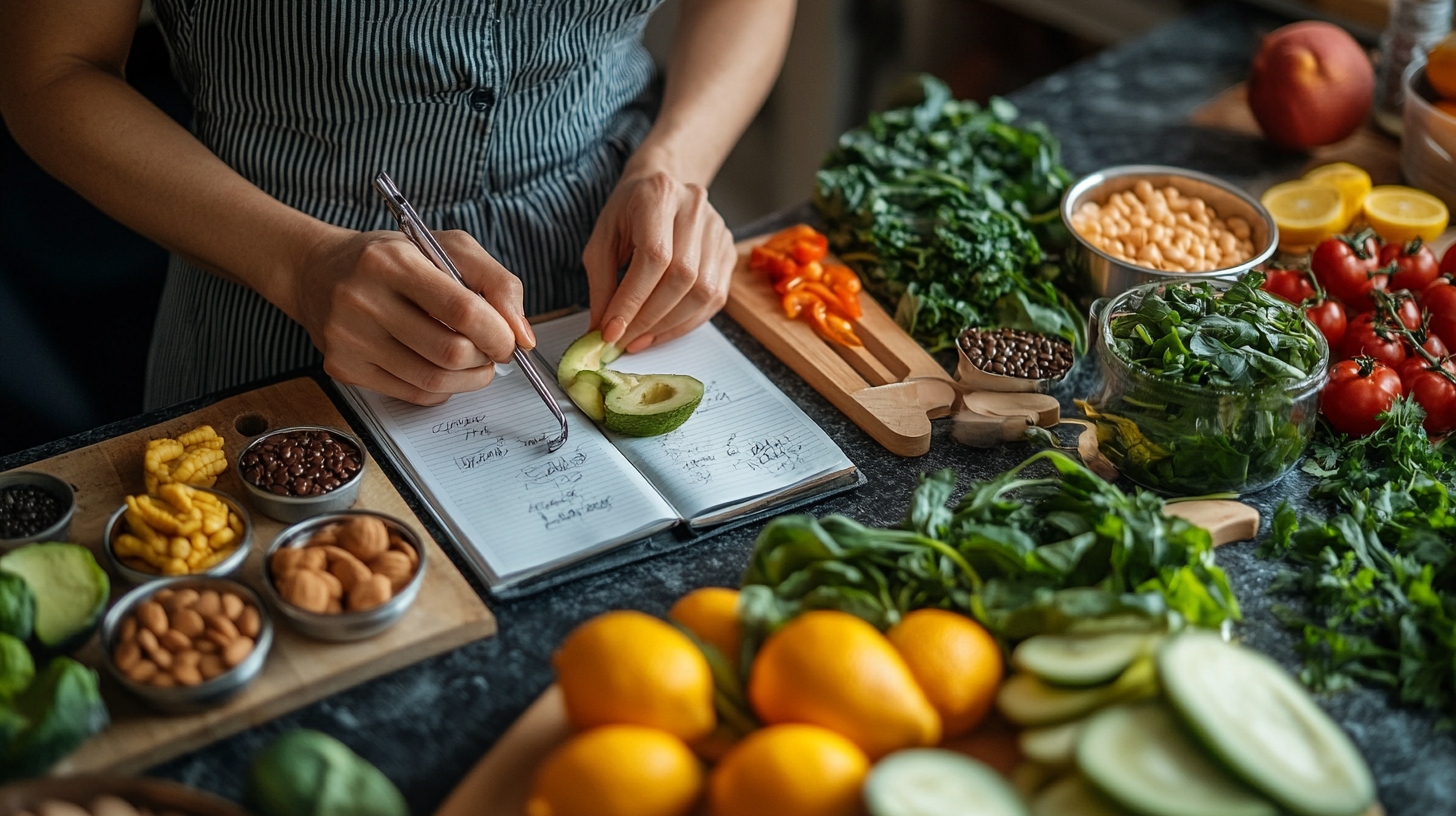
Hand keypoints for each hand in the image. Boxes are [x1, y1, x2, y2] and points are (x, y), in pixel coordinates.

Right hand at [293, 228, 534, 404]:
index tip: (510, 340)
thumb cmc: (394, 258)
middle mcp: (363, 300)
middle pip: (450, 353)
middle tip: (492, 350)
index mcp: (392, 262)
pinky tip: (440, 367)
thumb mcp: (448, 248)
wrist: (318, 271)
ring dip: (469, 379)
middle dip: (486, 359)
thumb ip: (497, 284)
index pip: (463, 311)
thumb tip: (524, 337)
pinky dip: (441, 388)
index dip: (499, 334)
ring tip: (474, 361)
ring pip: (433, 381)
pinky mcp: (342, 367)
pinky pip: (411, 394)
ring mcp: (348, 338)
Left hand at [583, 169, 735, 351]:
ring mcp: (718, 229)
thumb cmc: (628, 211)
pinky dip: (687, 322)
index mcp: (659, 195)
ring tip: (641, 339)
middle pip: (682, 277)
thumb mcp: (602, 239)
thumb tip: (603, 329)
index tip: (612, 330)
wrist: (661, 186)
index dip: (633, 300)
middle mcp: (695, 208)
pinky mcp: (728, 250)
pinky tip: (663, 330)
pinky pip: (715, 298)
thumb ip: (601, 283)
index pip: (654, 257)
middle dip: (650, 318)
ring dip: (669, 325)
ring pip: (703, 292)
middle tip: (625, 340)